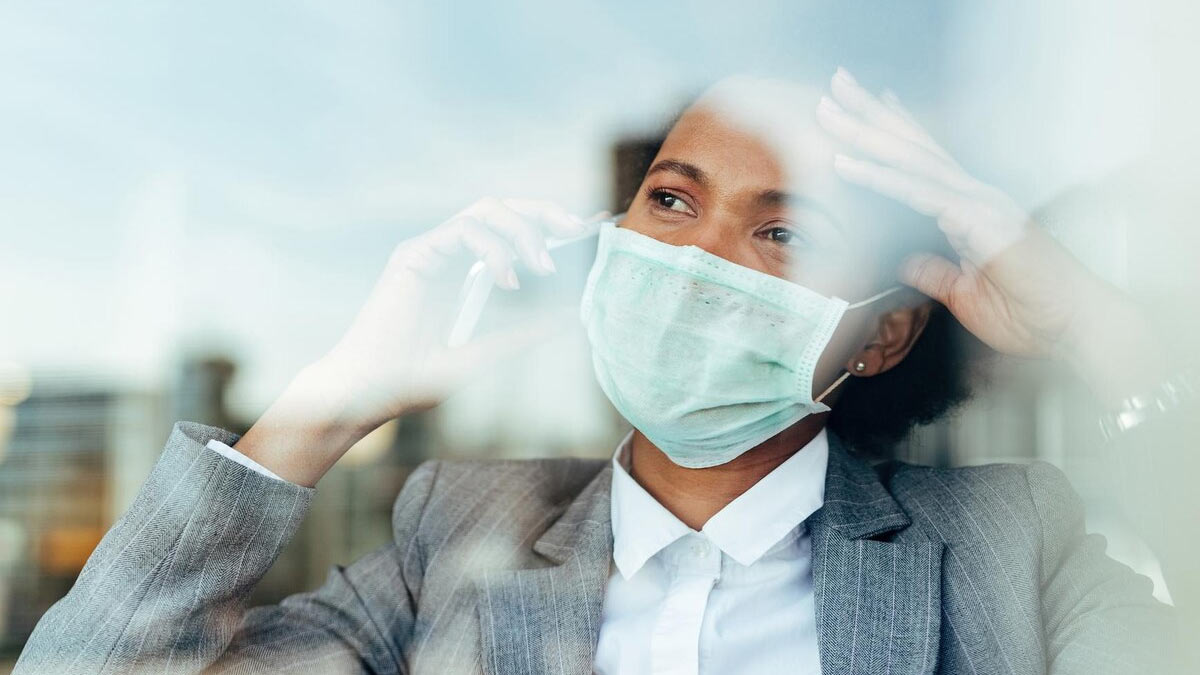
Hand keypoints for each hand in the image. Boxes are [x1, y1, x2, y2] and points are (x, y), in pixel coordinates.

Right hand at [236, 197, 590, 484]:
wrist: (369, 395)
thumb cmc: (415, 380)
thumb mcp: (485, 355)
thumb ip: (522, 335)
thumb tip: (568, 319)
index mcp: (464, 272)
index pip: (513, 232)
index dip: (552, 222)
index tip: (593, 224)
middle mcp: (448, 253)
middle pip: (503, 209)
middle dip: (545, 213)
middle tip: (579, 230)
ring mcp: (429, 250)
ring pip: (486, 210)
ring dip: (523, 232)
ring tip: (544, 267)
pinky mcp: (413, 254)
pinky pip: (461, 230)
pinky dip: (493, 248)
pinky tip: (508, 280)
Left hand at [815, 67, 1120, 359]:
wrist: (1070, 329)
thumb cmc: (1029, 312)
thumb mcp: (963, 293)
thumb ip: (934, 273)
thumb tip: (906, 262)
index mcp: (971, 209)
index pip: (924, 162)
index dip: (895, 131)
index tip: (862, 107)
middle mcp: (975, 197)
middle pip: (914, 147)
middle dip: (872, 116)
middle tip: (835, 86)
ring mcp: (980, 204)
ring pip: (912, 161)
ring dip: (868, 135)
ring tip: (831, 113)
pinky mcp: (981, 221)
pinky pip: (922, 194)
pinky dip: (884, 178)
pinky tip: (852, 164)